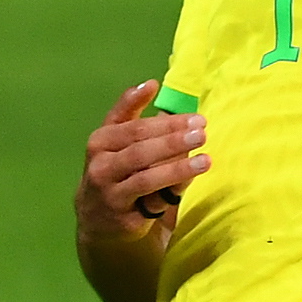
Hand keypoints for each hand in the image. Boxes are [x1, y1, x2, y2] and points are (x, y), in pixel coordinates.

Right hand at [77, 79, 207, 241]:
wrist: (96, 217)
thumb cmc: (114, 169)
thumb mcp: (114, 138)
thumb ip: (129, 110)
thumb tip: (151, 83)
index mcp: (100, 141)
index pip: (136, 128)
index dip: (168, 123)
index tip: (196, 118)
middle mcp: (101, 166)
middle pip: (141, 150)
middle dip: (174, 141)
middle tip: (202, 134)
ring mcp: (110, 193)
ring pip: (146, 177)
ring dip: (178, 168)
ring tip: (205, 160)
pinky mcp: (122, 217)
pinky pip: (152, 201)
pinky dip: (172, 190)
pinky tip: (191, 181)